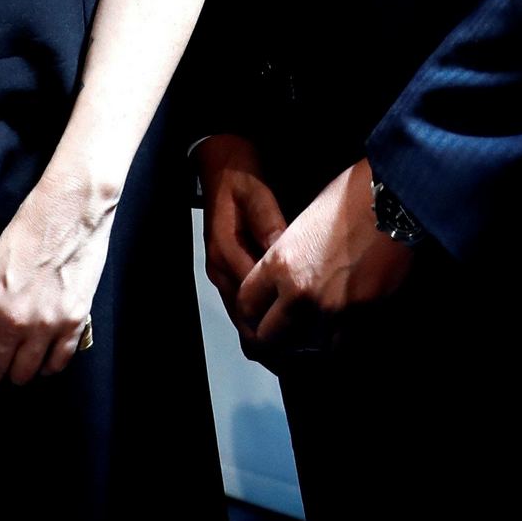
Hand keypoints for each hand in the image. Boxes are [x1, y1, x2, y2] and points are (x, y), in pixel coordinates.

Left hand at [0, 177, 112, 386]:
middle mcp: (15, 320)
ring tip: (15, 368)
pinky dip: (48, 366)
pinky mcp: (74, 321)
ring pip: (24, 373)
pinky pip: (58, 362)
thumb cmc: (33, 223)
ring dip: (16, 374)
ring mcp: (46, 325)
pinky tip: (44, 361)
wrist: (74, 207)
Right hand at [200, 134, 287, 336]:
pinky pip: (242, 304)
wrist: (220, 164)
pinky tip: (280, 328)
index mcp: (226, 251)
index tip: (302, 331)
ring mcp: (221, 272)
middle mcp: (220, 269)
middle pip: (242, 317)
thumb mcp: (256, 194)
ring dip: (263, 334)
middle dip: (268, 338)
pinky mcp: (227, 270)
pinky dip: (258, 320)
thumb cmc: (240, 177)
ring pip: (240, 316)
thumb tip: (283, 250)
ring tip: (293, 351)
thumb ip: (268, 223)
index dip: (274, 316)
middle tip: (299, 356)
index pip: (249, 297)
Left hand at [233, 158, 413, 358]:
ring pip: (304, 347)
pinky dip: (336, 341)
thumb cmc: (349, 197)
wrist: (394, 200)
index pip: (246, 305)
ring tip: (314, 326)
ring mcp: (330, 311)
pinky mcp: (360, 319)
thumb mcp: (304, 223)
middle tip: (286, 324)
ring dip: (306, 339)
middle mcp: (299, 294)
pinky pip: (338, 346)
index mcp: (279, 264)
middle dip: (274, 332)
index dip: (252, 308)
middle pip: (268, 337)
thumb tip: (284, 278)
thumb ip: (287, 257)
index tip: (262, 308)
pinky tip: (340, 327)